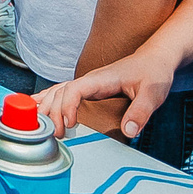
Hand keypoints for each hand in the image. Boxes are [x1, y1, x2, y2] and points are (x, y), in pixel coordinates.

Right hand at [35, 47, 176, 141]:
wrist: (154, 59)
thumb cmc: (152, 72)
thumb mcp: (152, 93)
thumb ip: (140, 112)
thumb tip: (128, 131)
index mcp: (100, 79)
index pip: (74, 89)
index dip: (67, 106)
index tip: (69, 124)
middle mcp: (90, 80)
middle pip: (60, 92)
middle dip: (52, 112)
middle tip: (55, 134)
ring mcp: (87, 84)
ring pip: (58, 91)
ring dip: (46, 106)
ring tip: (39, 124)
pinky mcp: (89, 88)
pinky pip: (63, 92)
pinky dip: (48, 99)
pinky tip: (38, 105)